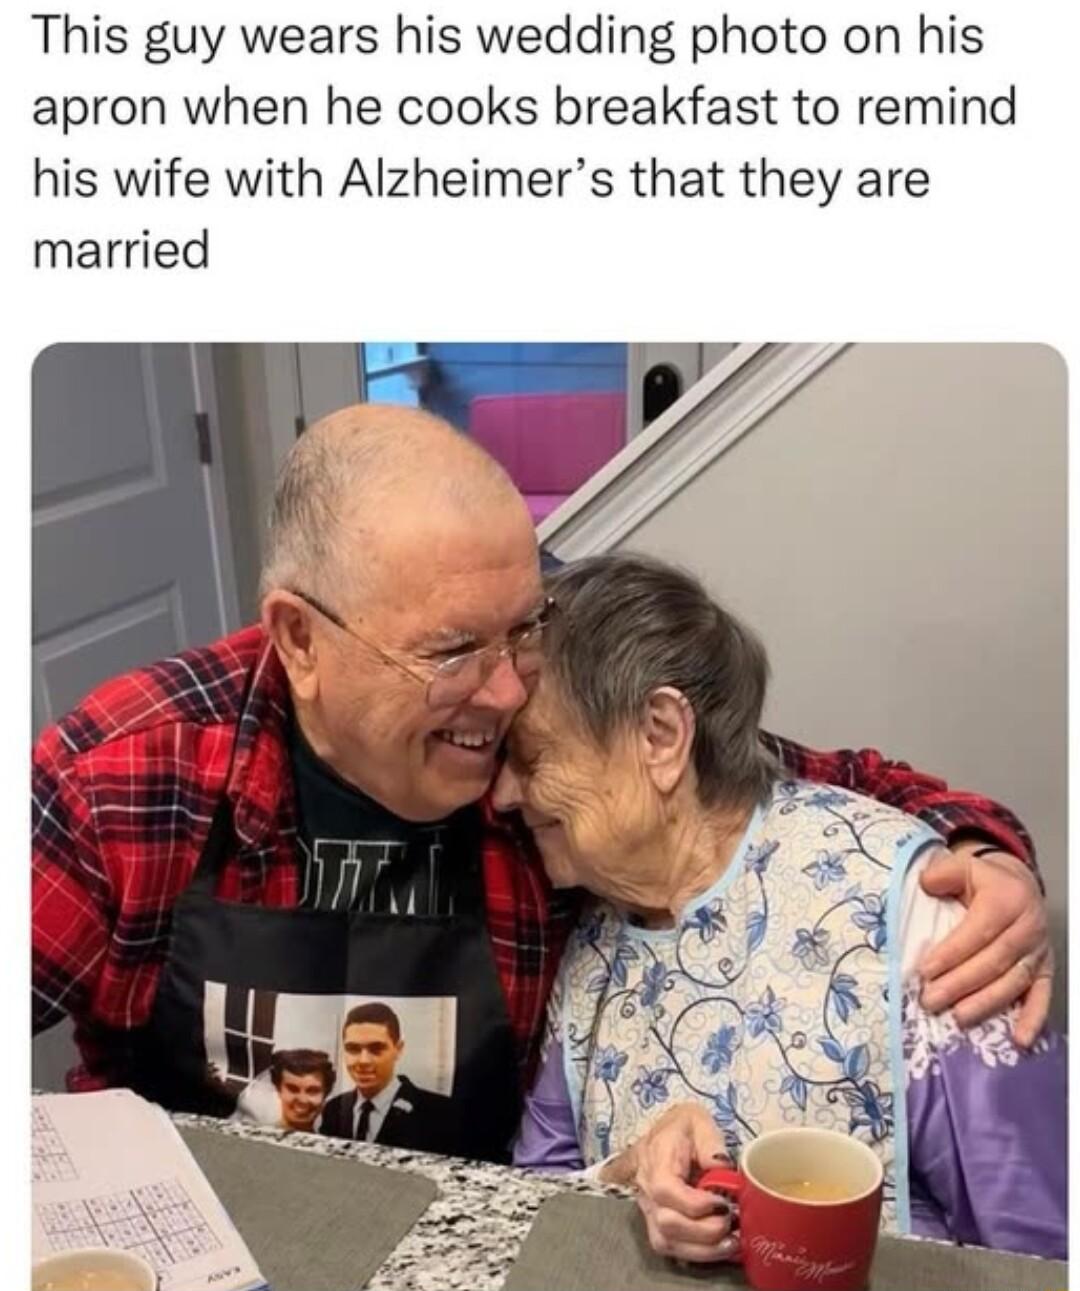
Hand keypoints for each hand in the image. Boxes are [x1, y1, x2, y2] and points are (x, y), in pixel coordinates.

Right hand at [606, 1102, 737, 1262]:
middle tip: (731, 1220)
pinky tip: (720, 1247)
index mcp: (656, 1157)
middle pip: (665, 1222)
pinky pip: (670, 1247)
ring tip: (731, 1242)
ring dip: (702, 1249)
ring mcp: (649, 1208)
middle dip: (703, 1230)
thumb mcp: (698, 1120)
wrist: (664, 1132)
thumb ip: (710, 1142)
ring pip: (665, 1241)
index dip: (695, 1204)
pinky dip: (697, 1254)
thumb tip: (722, 1167)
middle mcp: (646, 1187)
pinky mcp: (656, 1222)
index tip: (723, 1203)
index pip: (665, 1189)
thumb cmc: (683, 1127)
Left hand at [918, 843, 1051, 1046]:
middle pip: (994, 961)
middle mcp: (1028, 927)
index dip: (952, 952)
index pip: (978, 931)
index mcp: (1007, 899)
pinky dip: (1033, 1019)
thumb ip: (942, 873)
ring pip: (1014, 982)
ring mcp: (1039, 951)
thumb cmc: (984, 880)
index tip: (925, 971)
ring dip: (986, 1003)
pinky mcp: (1046, 970)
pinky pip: (1042, 996)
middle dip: (961, 983)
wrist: (1019, 884)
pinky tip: (1020, 1040)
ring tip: (958, 1018)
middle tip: (931, 1000)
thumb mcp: (962, 865)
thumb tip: (926, 884)